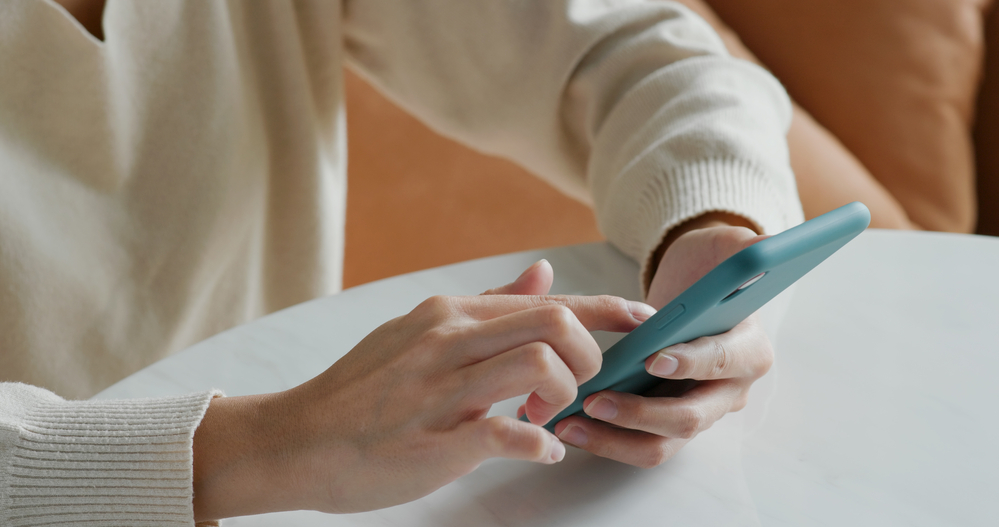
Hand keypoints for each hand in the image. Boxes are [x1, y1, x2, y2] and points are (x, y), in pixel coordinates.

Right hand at [191, 262, 655, 519]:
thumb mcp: (421, 330)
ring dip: (565, 394)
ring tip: (548, 417)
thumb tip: (545, 271)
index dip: (608, 310)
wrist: (296, 438)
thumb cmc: (362, 390)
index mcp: (451, 315)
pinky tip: (538, 449)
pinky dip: (538, 443)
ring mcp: (441, 388)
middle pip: (555, 321)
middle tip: (577, 384)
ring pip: (540, 365)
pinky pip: (506, 435)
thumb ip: (488, 303)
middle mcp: (449, 340)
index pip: (549, 299)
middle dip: (591, 354)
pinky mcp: (435, 439)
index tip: (643, 321)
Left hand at [552, 223, 774, 467]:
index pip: (722, 363)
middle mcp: (728, 391)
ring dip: (613, 439)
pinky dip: (604, 440)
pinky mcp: (665, 424)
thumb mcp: (727, 247)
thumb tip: (764, 250)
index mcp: (749, 350)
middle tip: (594, 400)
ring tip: (569, 424)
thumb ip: (745, 249)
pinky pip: (638, 443)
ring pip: (661, 443)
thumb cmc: (707, 268)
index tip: (651, 358)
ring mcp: (696, 411)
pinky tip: (568, 426)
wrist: (689, 291)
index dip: (689, 363)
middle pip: (690, 418)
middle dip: (640, 413)